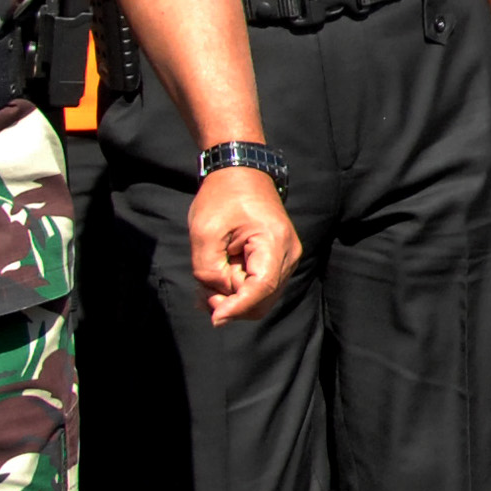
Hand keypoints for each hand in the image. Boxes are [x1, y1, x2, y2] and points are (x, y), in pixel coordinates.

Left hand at [186, 169, 301, 325]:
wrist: (241, 172)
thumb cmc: (222, 196)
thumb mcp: (205, 233)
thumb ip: (209, 272)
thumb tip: (219, 304)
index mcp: (274, 243)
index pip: (261, 289)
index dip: (237, 308)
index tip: (213, 318)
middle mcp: (288, 254)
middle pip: (262, 300)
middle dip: (231, 304)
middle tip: (202, 293)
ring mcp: (286, 258)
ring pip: (260, 297)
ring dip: (232, 298)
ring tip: (205, 284)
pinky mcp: (278, 259)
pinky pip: (259, 286)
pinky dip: (237, 289)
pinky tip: (217, 279)